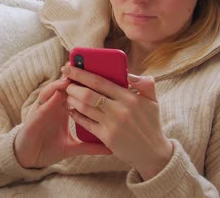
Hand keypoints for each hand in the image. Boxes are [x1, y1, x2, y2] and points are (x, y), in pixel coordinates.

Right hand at [14, 68, 111, 168]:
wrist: (30, 158)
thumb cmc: (50, 149)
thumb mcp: (74, 147)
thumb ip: (91, 146)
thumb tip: (110, 150)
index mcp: (63, 110)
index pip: (76, 93)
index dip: (87, 85)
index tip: (102, 78)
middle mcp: (54, 105)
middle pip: (66, 87)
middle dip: (76, 77)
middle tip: (88, 67)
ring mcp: (44, 108)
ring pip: (54, 90)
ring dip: (63, 82)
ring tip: (73, 75)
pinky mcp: (35, 114)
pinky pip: (43, 101)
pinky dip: (51, 95)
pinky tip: (60, 91)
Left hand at [63, 65, 172, 179]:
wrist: (154, 153)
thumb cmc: (151, 123)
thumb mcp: (153, 100)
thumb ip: (145, 83)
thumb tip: (129, 75)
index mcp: (129, 97)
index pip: (100, 81)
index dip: (81, 73)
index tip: (69, 67)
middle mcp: (120, 110)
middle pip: (88, 94)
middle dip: (73, 86)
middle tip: (65, 82)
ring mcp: (112, 124)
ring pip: (85, 108)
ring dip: (73, 100)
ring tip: (68, 95)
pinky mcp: (107, 137)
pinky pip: (86, 124)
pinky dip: (77, 116)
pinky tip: (72, 111)